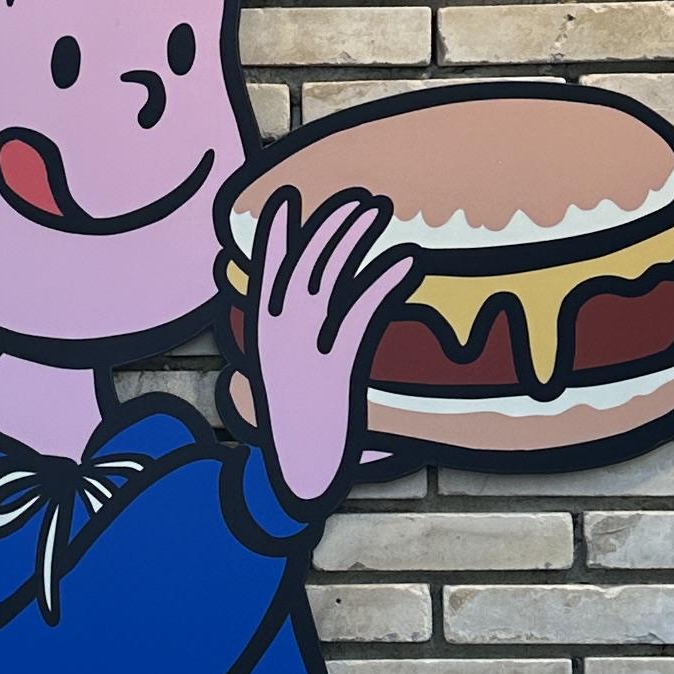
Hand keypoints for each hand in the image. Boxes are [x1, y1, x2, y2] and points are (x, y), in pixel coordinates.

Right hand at [241, 185, 418, 515]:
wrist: (296, 474)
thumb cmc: (301, 431)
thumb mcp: (290, 384)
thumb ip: (306, 352)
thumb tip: (333, 325)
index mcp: (265, 335)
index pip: (266, 273)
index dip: (273, 235)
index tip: (284, 199)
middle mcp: (280, 335)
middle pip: (306, 264)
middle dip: (330, 226)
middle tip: (360, 198)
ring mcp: (306, 347)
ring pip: (330, 278)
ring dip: (353, 238)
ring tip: (377, 209)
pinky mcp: (335, 365)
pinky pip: (363, 312)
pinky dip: (384, 282)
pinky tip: (408, 260)